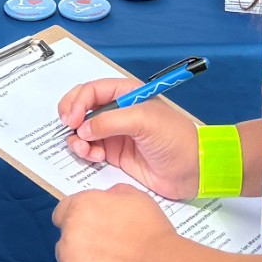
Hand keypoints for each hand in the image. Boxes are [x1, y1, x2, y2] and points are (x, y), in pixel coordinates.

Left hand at [53, 185, 174, 261]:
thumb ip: (110, 195)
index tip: (90, 226)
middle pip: (65, 232)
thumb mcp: (131, 195)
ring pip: (64, 253)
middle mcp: (69, 225)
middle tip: (100, 245)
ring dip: (77, 256)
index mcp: (81, 203)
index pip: (63, 209)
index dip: (77, 217)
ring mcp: (66, 251)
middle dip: (79, 236)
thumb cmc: (148, 227)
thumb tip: (104, 201)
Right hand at [57, 78, 200, 200]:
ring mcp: (114, 132)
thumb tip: (84, 129)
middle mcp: (117, 110)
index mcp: (126, 93)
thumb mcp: (144, 121)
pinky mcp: (114, 153)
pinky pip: (90, 148)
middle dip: (71, 115)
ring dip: (77, 138)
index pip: (92, 90)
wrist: (192, 171)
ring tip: (85, 149)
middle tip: (70, 128)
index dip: (78, 101)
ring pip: (82, 129)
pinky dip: (85, 152)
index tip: (73, 119)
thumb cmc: (175, 138)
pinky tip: (95, 157)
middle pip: (82, 106)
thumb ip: (110, 121)